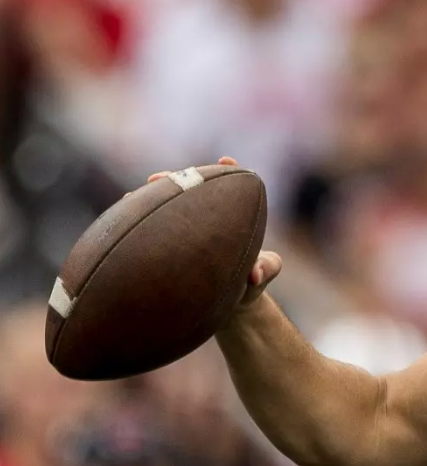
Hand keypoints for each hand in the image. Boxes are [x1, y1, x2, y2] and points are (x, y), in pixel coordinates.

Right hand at [144, 156, 282, 311]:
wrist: (228, 304)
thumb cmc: (247, 284)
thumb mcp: (261, 275)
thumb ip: (267, 268)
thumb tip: (254, 275)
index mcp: (232, 218)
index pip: (230, 188)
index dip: (228, 171)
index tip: (226, 160)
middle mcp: (204, 218)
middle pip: (189, 192)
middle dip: (174, 181)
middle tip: (159, 177)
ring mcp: (184, 230)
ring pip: (165, 209)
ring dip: (148, 201)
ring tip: (130, 196)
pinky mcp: (168, 246)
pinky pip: (151, 232)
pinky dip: (138, 225)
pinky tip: (120, 222)